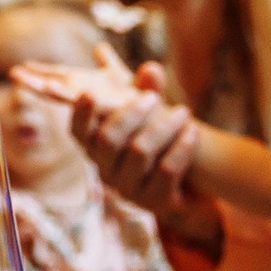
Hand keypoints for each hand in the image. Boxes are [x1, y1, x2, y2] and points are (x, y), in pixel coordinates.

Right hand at [22, 56, 202, 218]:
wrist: (187, 181)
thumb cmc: (159, 138)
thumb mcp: (150, 113)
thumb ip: (148, 90)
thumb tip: (151, 67)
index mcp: (96, 146)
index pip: (77, 131)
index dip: (81, 114)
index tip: (90, 93)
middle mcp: (105, 170)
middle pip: (107, 139)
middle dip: (130, 113)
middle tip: (153, 98)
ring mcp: (128, 189)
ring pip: (139, 152)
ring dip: (163, 127)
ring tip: (184, 111)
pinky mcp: (155, 203)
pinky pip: (167, 171)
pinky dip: (182, 147)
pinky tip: (193, 131)